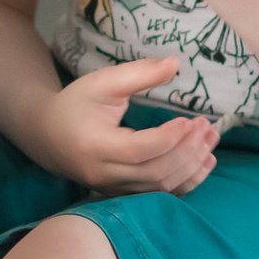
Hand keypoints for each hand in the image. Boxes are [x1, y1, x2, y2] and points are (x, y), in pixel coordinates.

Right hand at [29, 57, 218, 195]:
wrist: (47, 135)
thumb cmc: (76, 103)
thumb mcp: (103, 81)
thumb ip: (139, 73)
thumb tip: (176, 63)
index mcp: (94, 144)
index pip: (138, 149)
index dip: (169, 137)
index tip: (191, 119)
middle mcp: (103, 173)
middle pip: (154, 172)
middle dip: (187, 151)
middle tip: (207, 126)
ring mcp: (113, 188)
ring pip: (160, 188)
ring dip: (192, 166)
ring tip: (211, 141)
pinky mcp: (123, 194)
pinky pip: (160, 195)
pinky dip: (187, 182)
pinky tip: (205, 163)